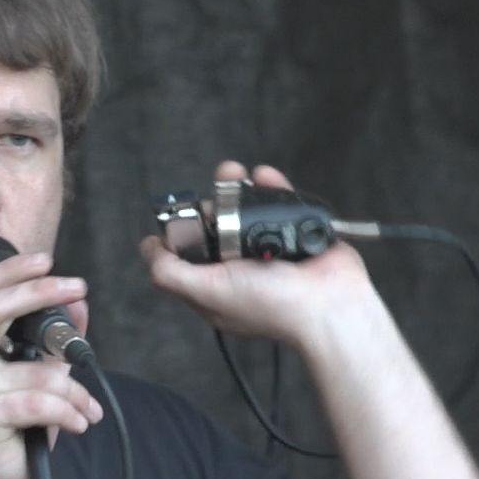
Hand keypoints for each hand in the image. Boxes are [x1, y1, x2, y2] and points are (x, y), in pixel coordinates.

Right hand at [0, 251, 102, 478]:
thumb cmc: (11, 440)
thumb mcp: (34, 384)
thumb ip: (49, 347)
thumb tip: (77, 308)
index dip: (12, 271)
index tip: (47, 261)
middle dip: (40, 291)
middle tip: (78, 288)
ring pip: (39, 370)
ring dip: (75, 392)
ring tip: (85, 410)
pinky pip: (42, 401)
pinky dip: (71, 412)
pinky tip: (77, 424)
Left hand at [139, 161, 381, 349]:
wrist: (330, 303)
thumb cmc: (271, 304)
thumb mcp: (206, 292)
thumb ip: (170, 273)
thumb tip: (148, 248)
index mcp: (215, 286)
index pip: (187, 255)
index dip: (180, 234)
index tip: (182, 217)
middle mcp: (239, 268)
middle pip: (216, 226)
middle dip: (210, 204)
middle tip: (211, 195)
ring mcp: (268, 249)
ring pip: (245, 210)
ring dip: (237, 187)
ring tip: (234, 173)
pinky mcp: (295, 232)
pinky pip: (279, 202)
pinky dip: (271, 185)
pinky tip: (263, 177)